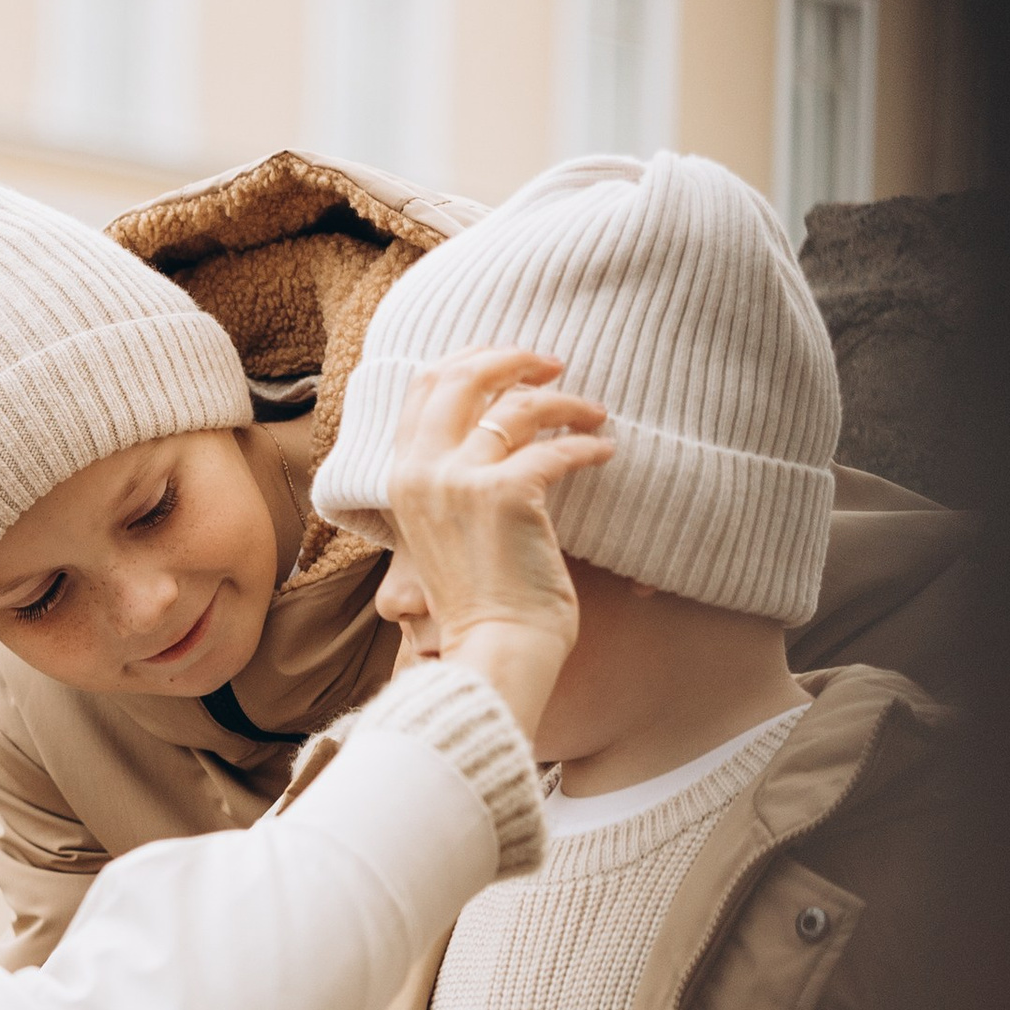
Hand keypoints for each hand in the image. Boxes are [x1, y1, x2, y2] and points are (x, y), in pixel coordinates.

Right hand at [385, 351, 615, 739]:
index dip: (471, 360)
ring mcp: (460, 480)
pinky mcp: (506, 494)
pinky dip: (587, 445)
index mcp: (403, 478)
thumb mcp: (445, 531)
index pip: (425, 387)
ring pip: (518, 406)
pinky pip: (556, 448)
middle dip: (514, 358)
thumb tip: (497, 426)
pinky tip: (606, 452)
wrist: (493, 652)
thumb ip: (452, 481)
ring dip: (564, 401)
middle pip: (463, 376)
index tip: (510, 361)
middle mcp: (422, 471)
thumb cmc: (480, 605)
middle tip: (556, 365)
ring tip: (594, 412)